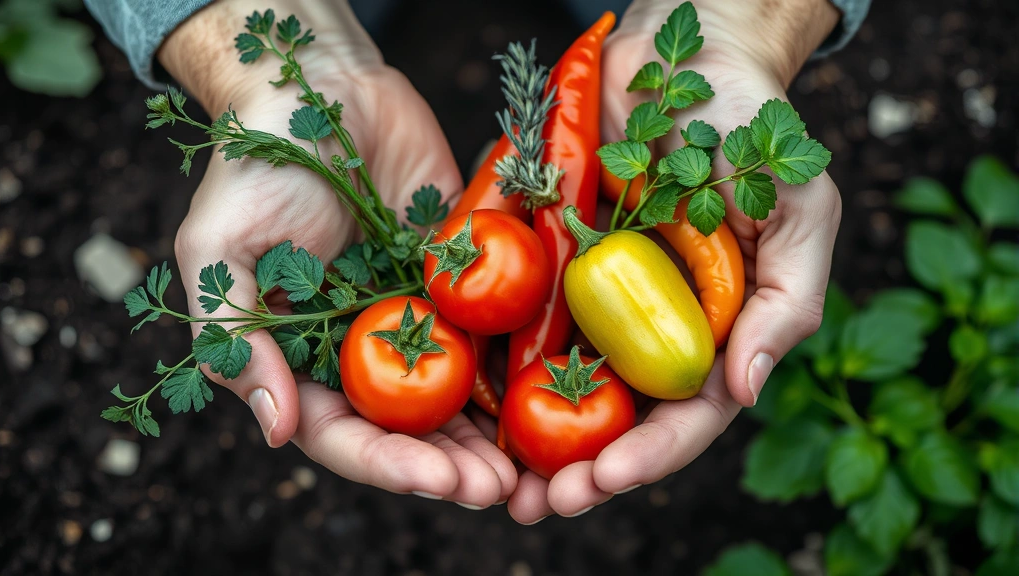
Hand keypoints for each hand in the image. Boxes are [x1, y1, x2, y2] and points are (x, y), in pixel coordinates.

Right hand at [159, 0, 515, 507]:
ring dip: (491, 436)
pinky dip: (518, 368)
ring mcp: (415, 316)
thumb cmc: (257, 165)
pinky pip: (491, 330)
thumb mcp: (221, 251)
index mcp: (303, 356)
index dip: (388, 465)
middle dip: (451, 466)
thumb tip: (277, 431)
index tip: (437, 480)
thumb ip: (236, 338)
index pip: (342, 433)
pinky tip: (553, 397)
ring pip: (457, 394)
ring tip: (530, 469)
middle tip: (498, 490)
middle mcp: (362, 348)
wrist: (324, 88)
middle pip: (409, 430)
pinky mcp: (459, 280)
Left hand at [508, 0, 842, 522]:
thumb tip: (747, 390)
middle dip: (579, 469)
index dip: (647, 455)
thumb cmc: (753, 129)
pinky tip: (460, 399)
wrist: (681, 56)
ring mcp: (596, 297)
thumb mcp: (798, 211)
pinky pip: (515, 312)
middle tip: (535, 507)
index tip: (601, 480)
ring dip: (526, 439)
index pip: (685, 414)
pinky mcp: (548, 261)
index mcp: (711, 329)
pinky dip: (488, 358)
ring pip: (559, 382)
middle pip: (614, 416)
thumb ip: (785, 303)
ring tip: (491, 483)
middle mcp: (649, 325)